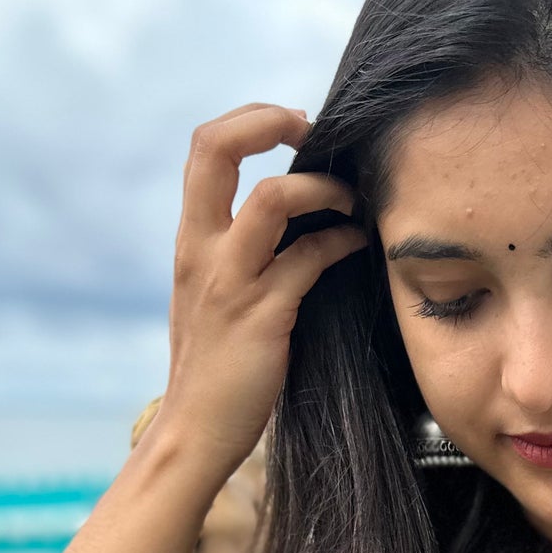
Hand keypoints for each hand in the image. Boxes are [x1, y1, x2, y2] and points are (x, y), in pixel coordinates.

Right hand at [154, 102, 365, 478]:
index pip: (204, 148)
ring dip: (321, 187)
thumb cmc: (216, 368)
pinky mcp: (263, 316)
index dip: (249, 121)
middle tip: (314, 130)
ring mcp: (231, 282)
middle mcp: (203, 251)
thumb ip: (239, 255)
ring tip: (351, 199)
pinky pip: (308, 259)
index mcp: (192, 241)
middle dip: (268, 121)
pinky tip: (359, 243)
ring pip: (271, 199)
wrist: (196, 432)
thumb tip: (296, 220)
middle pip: (215, 149)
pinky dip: (342, 241)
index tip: (292, 127)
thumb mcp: (213, 297)